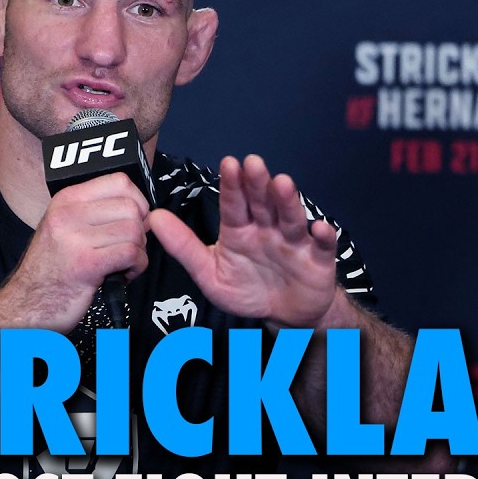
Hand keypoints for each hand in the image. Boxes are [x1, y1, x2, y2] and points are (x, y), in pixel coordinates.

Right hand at [0, 172, 149, 332]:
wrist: (27, 303)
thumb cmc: (51, 269)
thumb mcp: (66, 227)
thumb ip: (97, 213)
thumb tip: (142, 210)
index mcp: (66, 199)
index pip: (119, 181)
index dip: (138, 201)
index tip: (134, 220)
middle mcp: (68, 213)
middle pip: (132, 207)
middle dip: (140, 230)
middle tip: (127, 248)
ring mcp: (75, 238)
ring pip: (134, 231)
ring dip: (138, 251)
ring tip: (122, 264)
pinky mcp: (86, 264)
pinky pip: (131, 253)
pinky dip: (136, 267)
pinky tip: (122, 275)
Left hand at [149, 155, 337, 328]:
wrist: (284, 314)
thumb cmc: (247, 288)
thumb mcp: (210, 272)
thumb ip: (183, 246)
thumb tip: (154, 218)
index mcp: (240, 229)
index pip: (234, 203)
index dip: (232, 185)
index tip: (229, 164)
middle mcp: (267, 228)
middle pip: (263, 203)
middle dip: (258, 183)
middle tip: (253, 163)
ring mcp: (294, 242)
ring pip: (291, 217)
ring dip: (288, 201)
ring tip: (283, 184)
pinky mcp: (318, 260)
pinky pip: (322, 246)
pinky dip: (323, 237)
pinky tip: (320, 228)